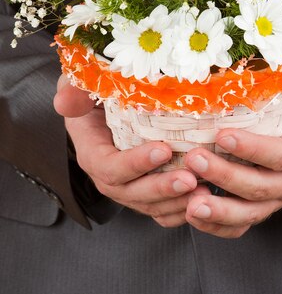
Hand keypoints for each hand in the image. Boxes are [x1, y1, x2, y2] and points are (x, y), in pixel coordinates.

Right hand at [54, 75, 205, 226]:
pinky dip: (181, 210)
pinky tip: (204, 200)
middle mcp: (110, 175)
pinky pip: (162, 210)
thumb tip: (65, 102)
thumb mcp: (80, 83)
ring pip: (150, 205)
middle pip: (131, 193)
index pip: (110, 167)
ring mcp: (130, 185)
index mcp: (92, 153)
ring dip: (177, 202)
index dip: (135, 163)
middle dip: (161, 188)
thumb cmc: (96, 89)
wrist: (109, 100)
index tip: (163, 149)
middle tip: (190, 178)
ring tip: (205, 191)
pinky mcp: (148, 188)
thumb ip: (73, 90)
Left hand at [184, 38, 281, 237]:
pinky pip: (240, 224)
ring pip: (250, 213)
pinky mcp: (258, 204)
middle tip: (195, 159)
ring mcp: (275, 195)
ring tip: (189, 201)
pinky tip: (191, 214)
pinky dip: (217, 225)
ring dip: (219, 210)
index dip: (256, 150)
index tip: (223, 135)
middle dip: (227, 177)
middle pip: (263, 188)